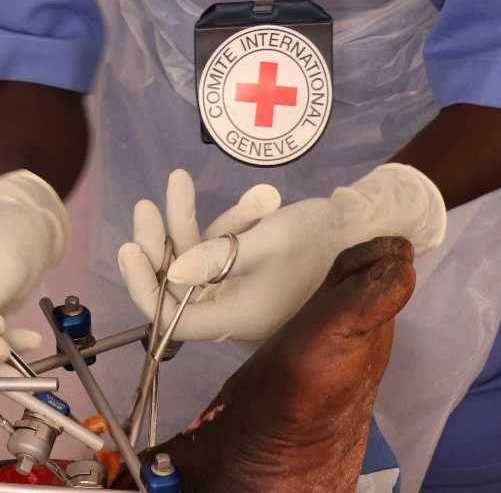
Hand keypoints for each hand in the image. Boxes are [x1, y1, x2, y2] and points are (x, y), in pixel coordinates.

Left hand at [118, 163, 445, 342]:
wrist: (370, 229)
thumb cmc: (324, 237)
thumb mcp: (271, 240)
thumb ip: (220, 256)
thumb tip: (172, 270)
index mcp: (236, 318)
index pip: (171, 319)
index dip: (144, 287)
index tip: (130, 248)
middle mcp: (233, 311)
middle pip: (176, 285)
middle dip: (161, 242)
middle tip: (148, 203)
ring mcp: (240, 291)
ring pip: (195, 262)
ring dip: (187, 223)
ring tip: (179, 180)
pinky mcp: (248, 271)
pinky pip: (220, 251)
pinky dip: (225, 226)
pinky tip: (252, 202)